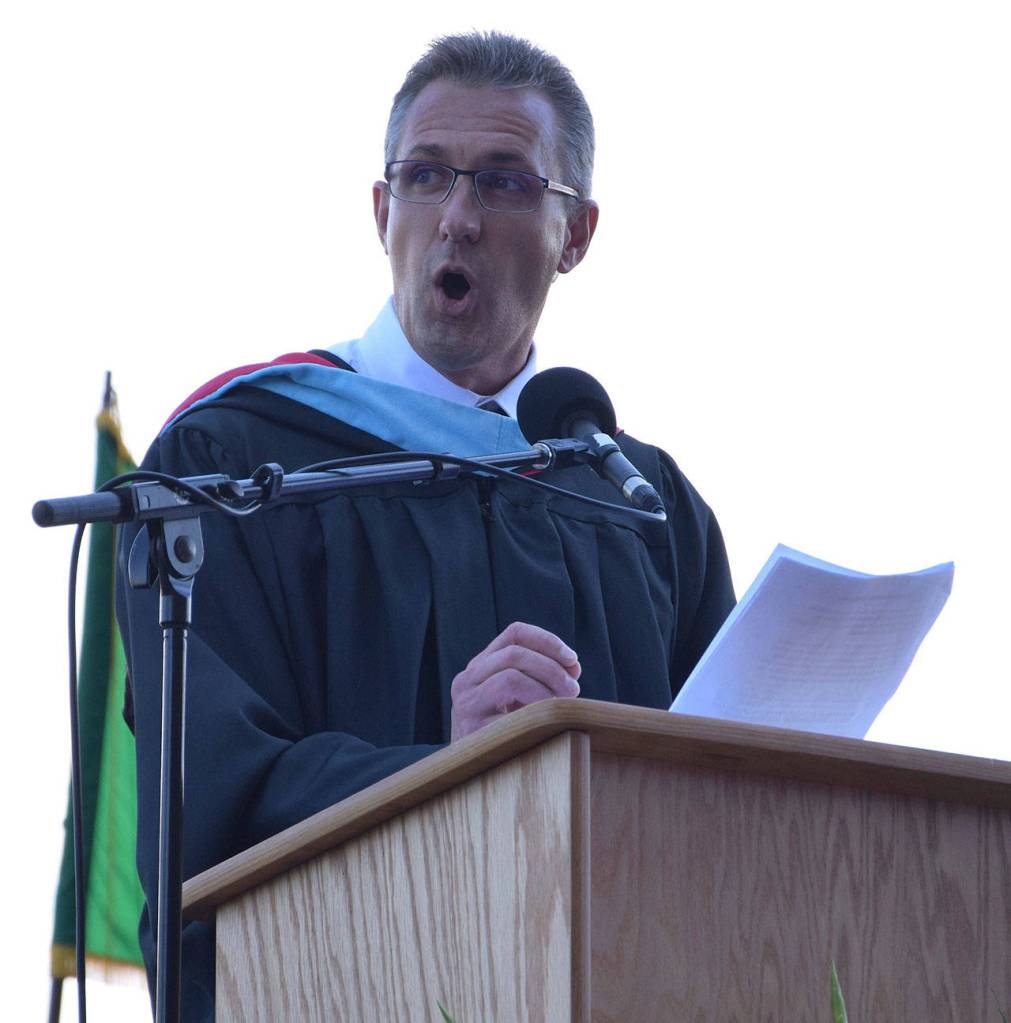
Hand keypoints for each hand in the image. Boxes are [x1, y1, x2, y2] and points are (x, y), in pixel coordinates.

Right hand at [450, 621, 580, 741]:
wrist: (468, 775)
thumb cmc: (502, 732)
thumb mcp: (515, 699)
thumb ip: (540, 678)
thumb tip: (573, 667)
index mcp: (479, 666)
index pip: (514, 633)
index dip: (548, 640)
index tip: (573, 659)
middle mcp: (467, 679)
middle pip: (515, 653)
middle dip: (552, 668)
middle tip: (573, 689)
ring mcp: (466, 704)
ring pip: (511, 677)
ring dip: (545, 690)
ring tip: (560, 706)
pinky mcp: (472, 729)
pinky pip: (511, 714)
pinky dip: (536, 714)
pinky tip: (547, 725)